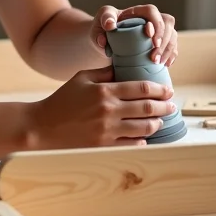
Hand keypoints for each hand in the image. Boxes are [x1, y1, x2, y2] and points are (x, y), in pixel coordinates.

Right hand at [27, 66, 175, 148]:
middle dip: (165, 106)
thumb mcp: (81, 78)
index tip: (168, 90)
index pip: (141, 88)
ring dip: (156, 123)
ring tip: (159, 120)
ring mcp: (107, 131)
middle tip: (172, 105)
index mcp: (104, 91)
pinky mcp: (104, 147)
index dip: (160, 89)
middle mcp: (109, 111)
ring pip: (144, 128)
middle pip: (148, 108)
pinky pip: (132, 144)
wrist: (43, 127)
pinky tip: (144, 136)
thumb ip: (105, 73)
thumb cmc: (62, 100)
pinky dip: (142, 140)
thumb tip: (125, 68)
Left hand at [91, 4, 177, 66]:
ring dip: (168, 49)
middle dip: (164, 40)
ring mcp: (157, 31)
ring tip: (158, 63)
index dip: (156, 24)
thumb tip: (110, 25)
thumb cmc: (102, 28)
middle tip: (154, 57)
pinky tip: (166, 65)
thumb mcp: (100, 21)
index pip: (152, 11)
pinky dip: (171, 55)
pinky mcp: (159, 43)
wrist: (103, 42)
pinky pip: (172, 46)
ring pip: (172, 35)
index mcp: (137, 11)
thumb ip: (104, 20)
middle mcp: (150, 19)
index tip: (151, 39)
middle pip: (167, 23)